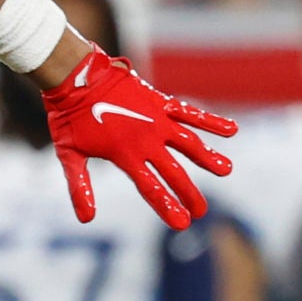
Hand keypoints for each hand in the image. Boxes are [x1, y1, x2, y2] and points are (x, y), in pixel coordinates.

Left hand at [41, 49, 236, 229]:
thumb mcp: (69, 156)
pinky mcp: (160, 102)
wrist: (77, 77)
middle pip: (173, 171)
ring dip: (208, 157)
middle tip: (202, 212)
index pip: (150, 188)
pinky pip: (189, 113)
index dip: (167, 206)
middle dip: (188, 193)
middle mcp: (145, 139)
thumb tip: (86, 219)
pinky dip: (210, 121)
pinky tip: (231, 130)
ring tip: (226, 170)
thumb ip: (80, 187)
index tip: (182, 223)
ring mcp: (156, 119)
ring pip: (188, 142)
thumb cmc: (69, 118)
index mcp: (124, 155)